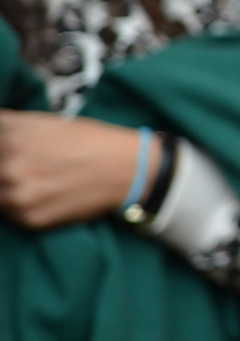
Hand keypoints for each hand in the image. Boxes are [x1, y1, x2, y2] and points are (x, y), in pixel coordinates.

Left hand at [0, 111, 149, 228]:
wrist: (127, 169)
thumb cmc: (88, 140)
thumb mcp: (44, 121)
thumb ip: (8, 126)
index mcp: (11, 137)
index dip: (2, 148)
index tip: (8, 152)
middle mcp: (10, 167)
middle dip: (6, 169)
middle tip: (30, 166)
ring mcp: (18, 196)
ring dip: (6, 189)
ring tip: (33, 180)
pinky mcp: (30, 219)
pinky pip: (10, 214)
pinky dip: (19, 206)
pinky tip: (42, 194)